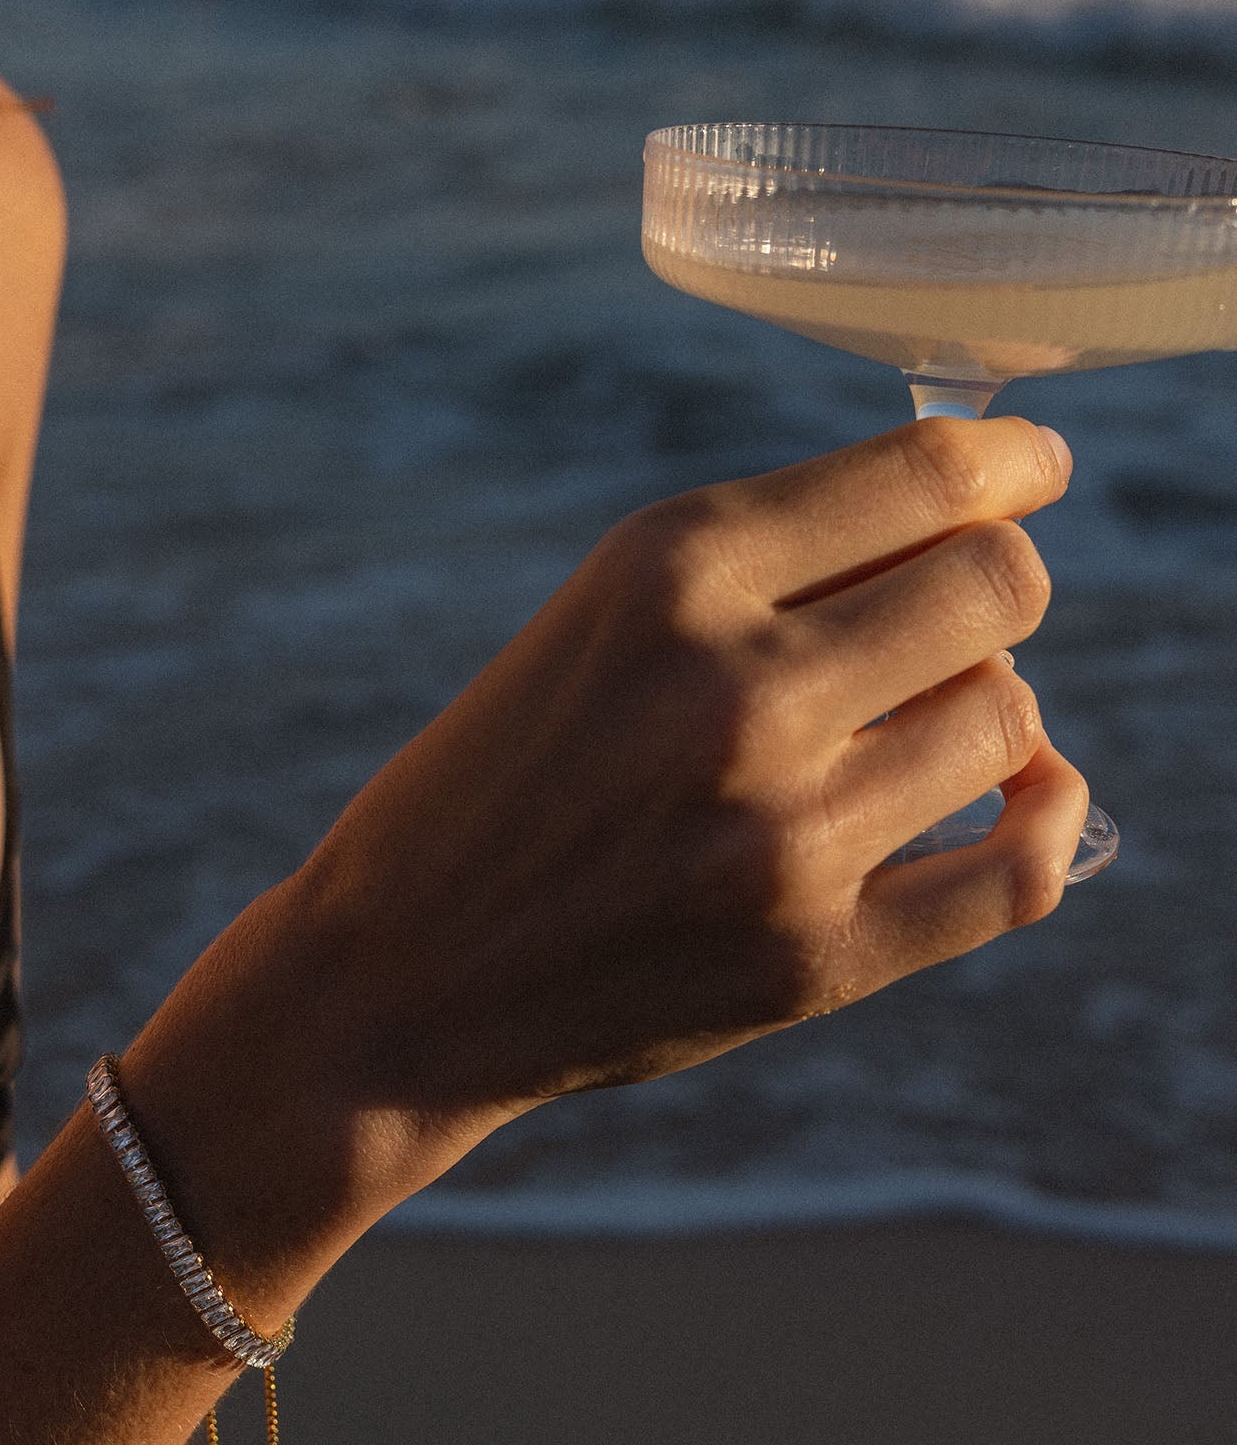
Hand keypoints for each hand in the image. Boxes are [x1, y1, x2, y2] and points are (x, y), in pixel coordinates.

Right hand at [132, 417, 1086, 1304]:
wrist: (395, 982)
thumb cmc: (492, 786)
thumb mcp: (597, 625)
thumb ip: (770, 572)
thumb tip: (972, 533)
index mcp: (668, 573)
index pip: (928, 475)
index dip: (1010, 462)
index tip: (1030, 469)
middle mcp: (736, 691)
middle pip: (1000, 589)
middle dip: (996, 587)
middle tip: (954, 615)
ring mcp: (782, 836)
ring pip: (1013, 721)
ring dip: (984, 711)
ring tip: (912, 726)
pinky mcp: (813, 958)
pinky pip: (1022, 870)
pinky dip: (1048, 820)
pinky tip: (1023, 797)